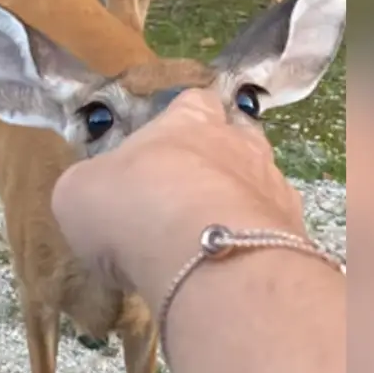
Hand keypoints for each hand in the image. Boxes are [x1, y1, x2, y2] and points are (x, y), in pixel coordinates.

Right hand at [51, 88, 306, 307]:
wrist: (200, 256)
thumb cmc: (130, 206)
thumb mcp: (79, 193)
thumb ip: (93, 186)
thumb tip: (97, 196)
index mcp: (188, 121)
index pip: (196, 101)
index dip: (185, 120)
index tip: (168, 146)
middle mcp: (240, 143)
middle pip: (239, 139)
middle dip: (220, 164)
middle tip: (189, 201)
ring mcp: (274, 185)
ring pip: (262, 187)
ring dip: (240, 208)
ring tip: (212, 242)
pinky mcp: (294, 232)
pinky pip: (276, 234)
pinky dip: (257, 248)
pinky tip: (232, 270)